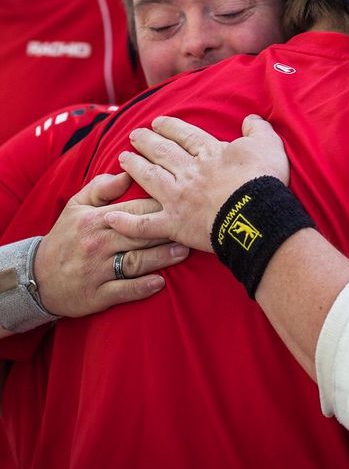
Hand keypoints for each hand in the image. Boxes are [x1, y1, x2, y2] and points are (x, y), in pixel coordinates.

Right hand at [34, 172, 189, 316]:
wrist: (36, 279)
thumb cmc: (65, 238)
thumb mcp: (76, 207)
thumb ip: (101, 188)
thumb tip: (127, 172)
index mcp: (95, 220)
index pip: (134, 210)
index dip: (160, 206)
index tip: (183, 202)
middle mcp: (97, 244)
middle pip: (139, 234)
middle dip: (167, 230)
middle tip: (192, 226)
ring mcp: (96, 271)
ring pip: (135, 262)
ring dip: (161, 258)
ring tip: (184, 251)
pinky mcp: (96, 295)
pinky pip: (123, 291)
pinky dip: (142, 288)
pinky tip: (160, 283)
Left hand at [104, 114, 289, 251]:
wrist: (256, 216)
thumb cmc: (264, 181)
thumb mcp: (269, 146)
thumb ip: (258, 130)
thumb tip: (251, 119)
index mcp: (209, 153)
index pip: (185, 135)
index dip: (170, 127)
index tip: (158, 122)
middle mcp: (188, 172)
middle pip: (162, 152)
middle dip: (146, 141)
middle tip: (134, 135)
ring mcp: (178, 198)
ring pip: (149, 178)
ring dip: (134, 167)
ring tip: (121, 158)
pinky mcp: (174, 225)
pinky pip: (145, 224)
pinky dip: (127, 222)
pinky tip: (111, 217)